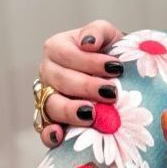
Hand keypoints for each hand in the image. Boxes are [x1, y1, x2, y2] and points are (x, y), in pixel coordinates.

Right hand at [37, 18, 127, 148]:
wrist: (121, 80)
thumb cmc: (112, 55)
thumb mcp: (109, 37)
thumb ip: (98, 32)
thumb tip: (88, 43)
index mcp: (57, 49)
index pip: (65, 54)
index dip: (90, 62)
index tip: (116, 68)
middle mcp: (49, 74)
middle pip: (59, 80)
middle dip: (86, 86)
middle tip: (111, 92)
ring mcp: (48, 98)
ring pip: (51, 105)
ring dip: (70, 110)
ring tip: (92, 114)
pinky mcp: (54, 122)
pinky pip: (45, 130)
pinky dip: (49, 134)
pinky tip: (59, 136)